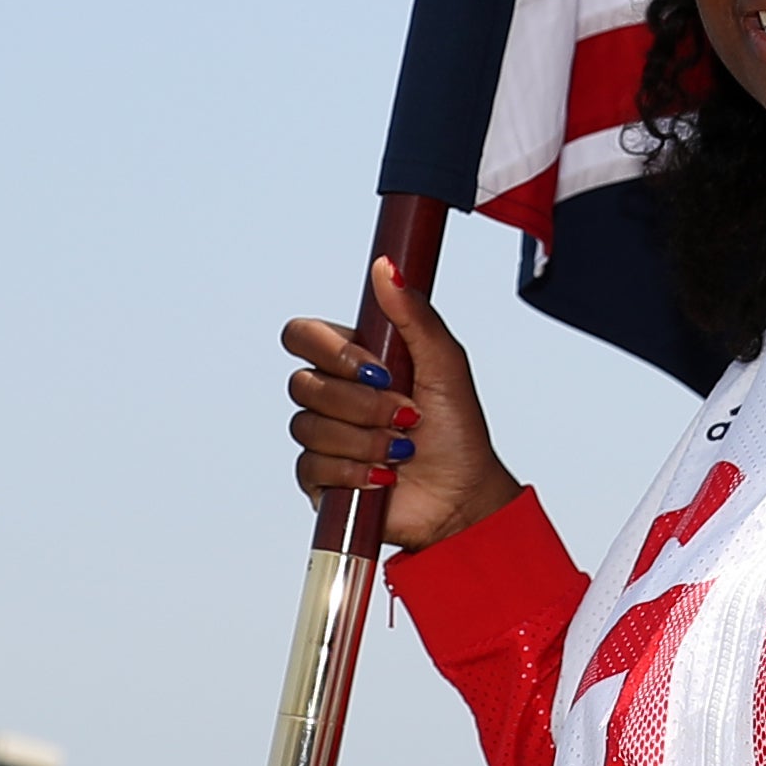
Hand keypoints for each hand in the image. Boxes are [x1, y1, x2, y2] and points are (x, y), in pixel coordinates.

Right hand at [277, 258, 524, 551]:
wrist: (462, 497)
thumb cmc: (458, 431)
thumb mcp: (445, 364)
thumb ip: (413, 314)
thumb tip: (385, 267)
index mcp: (354, 359)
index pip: (303, 336)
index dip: (332, 352)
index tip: (379, 369)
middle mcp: (333, 393)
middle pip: (303, 384)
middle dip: (361, 405)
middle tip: (404, 415)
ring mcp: (323, 437)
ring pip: (307, 427)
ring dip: (363, 441)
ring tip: (401, 450)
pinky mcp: (319, 478)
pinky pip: (310, 467)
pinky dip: (353, 471)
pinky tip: (382, 476)